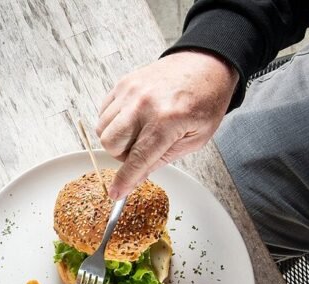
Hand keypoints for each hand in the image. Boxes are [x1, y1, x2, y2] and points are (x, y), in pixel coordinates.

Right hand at [95, 50, 238, 198]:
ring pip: (102, 129)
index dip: (124, 180)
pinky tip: (132, 119)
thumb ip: (163, 159)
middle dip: (122, 155)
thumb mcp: (195, 139)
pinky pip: (104, 112)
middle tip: (141, 150)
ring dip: (116, 139)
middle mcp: (143, 105)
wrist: (206, 64)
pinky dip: (113, 122)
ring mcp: (130, 92)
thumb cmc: (205, 101)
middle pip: (111, 144)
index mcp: (166, 121)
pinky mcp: (124, 84)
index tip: (116, 193)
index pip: (137, 159)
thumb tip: (137, 177)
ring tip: (137, 132)